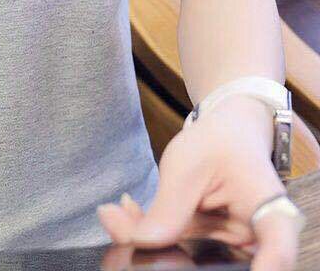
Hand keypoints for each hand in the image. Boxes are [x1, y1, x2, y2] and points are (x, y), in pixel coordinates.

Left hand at [96, 95, 302, 270]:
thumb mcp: (188, 168)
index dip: (263, 267)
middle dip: (166, 255)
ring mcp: (235, 248)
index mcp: (270, 217)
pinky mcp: (214, 247)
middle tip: (120, 228)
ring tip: (115, 216)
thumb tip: (134, 242)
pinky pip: (180, 249)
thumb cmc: (217, 143)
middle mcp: (259, 242)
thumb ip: (168, 211)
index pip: (276, 253)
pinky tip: (127, 214)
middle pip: (219, 267)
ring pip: (190, 260)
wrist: (226, 134)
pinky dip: (151, 234)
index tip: (246, 269)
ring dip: (148, 242)